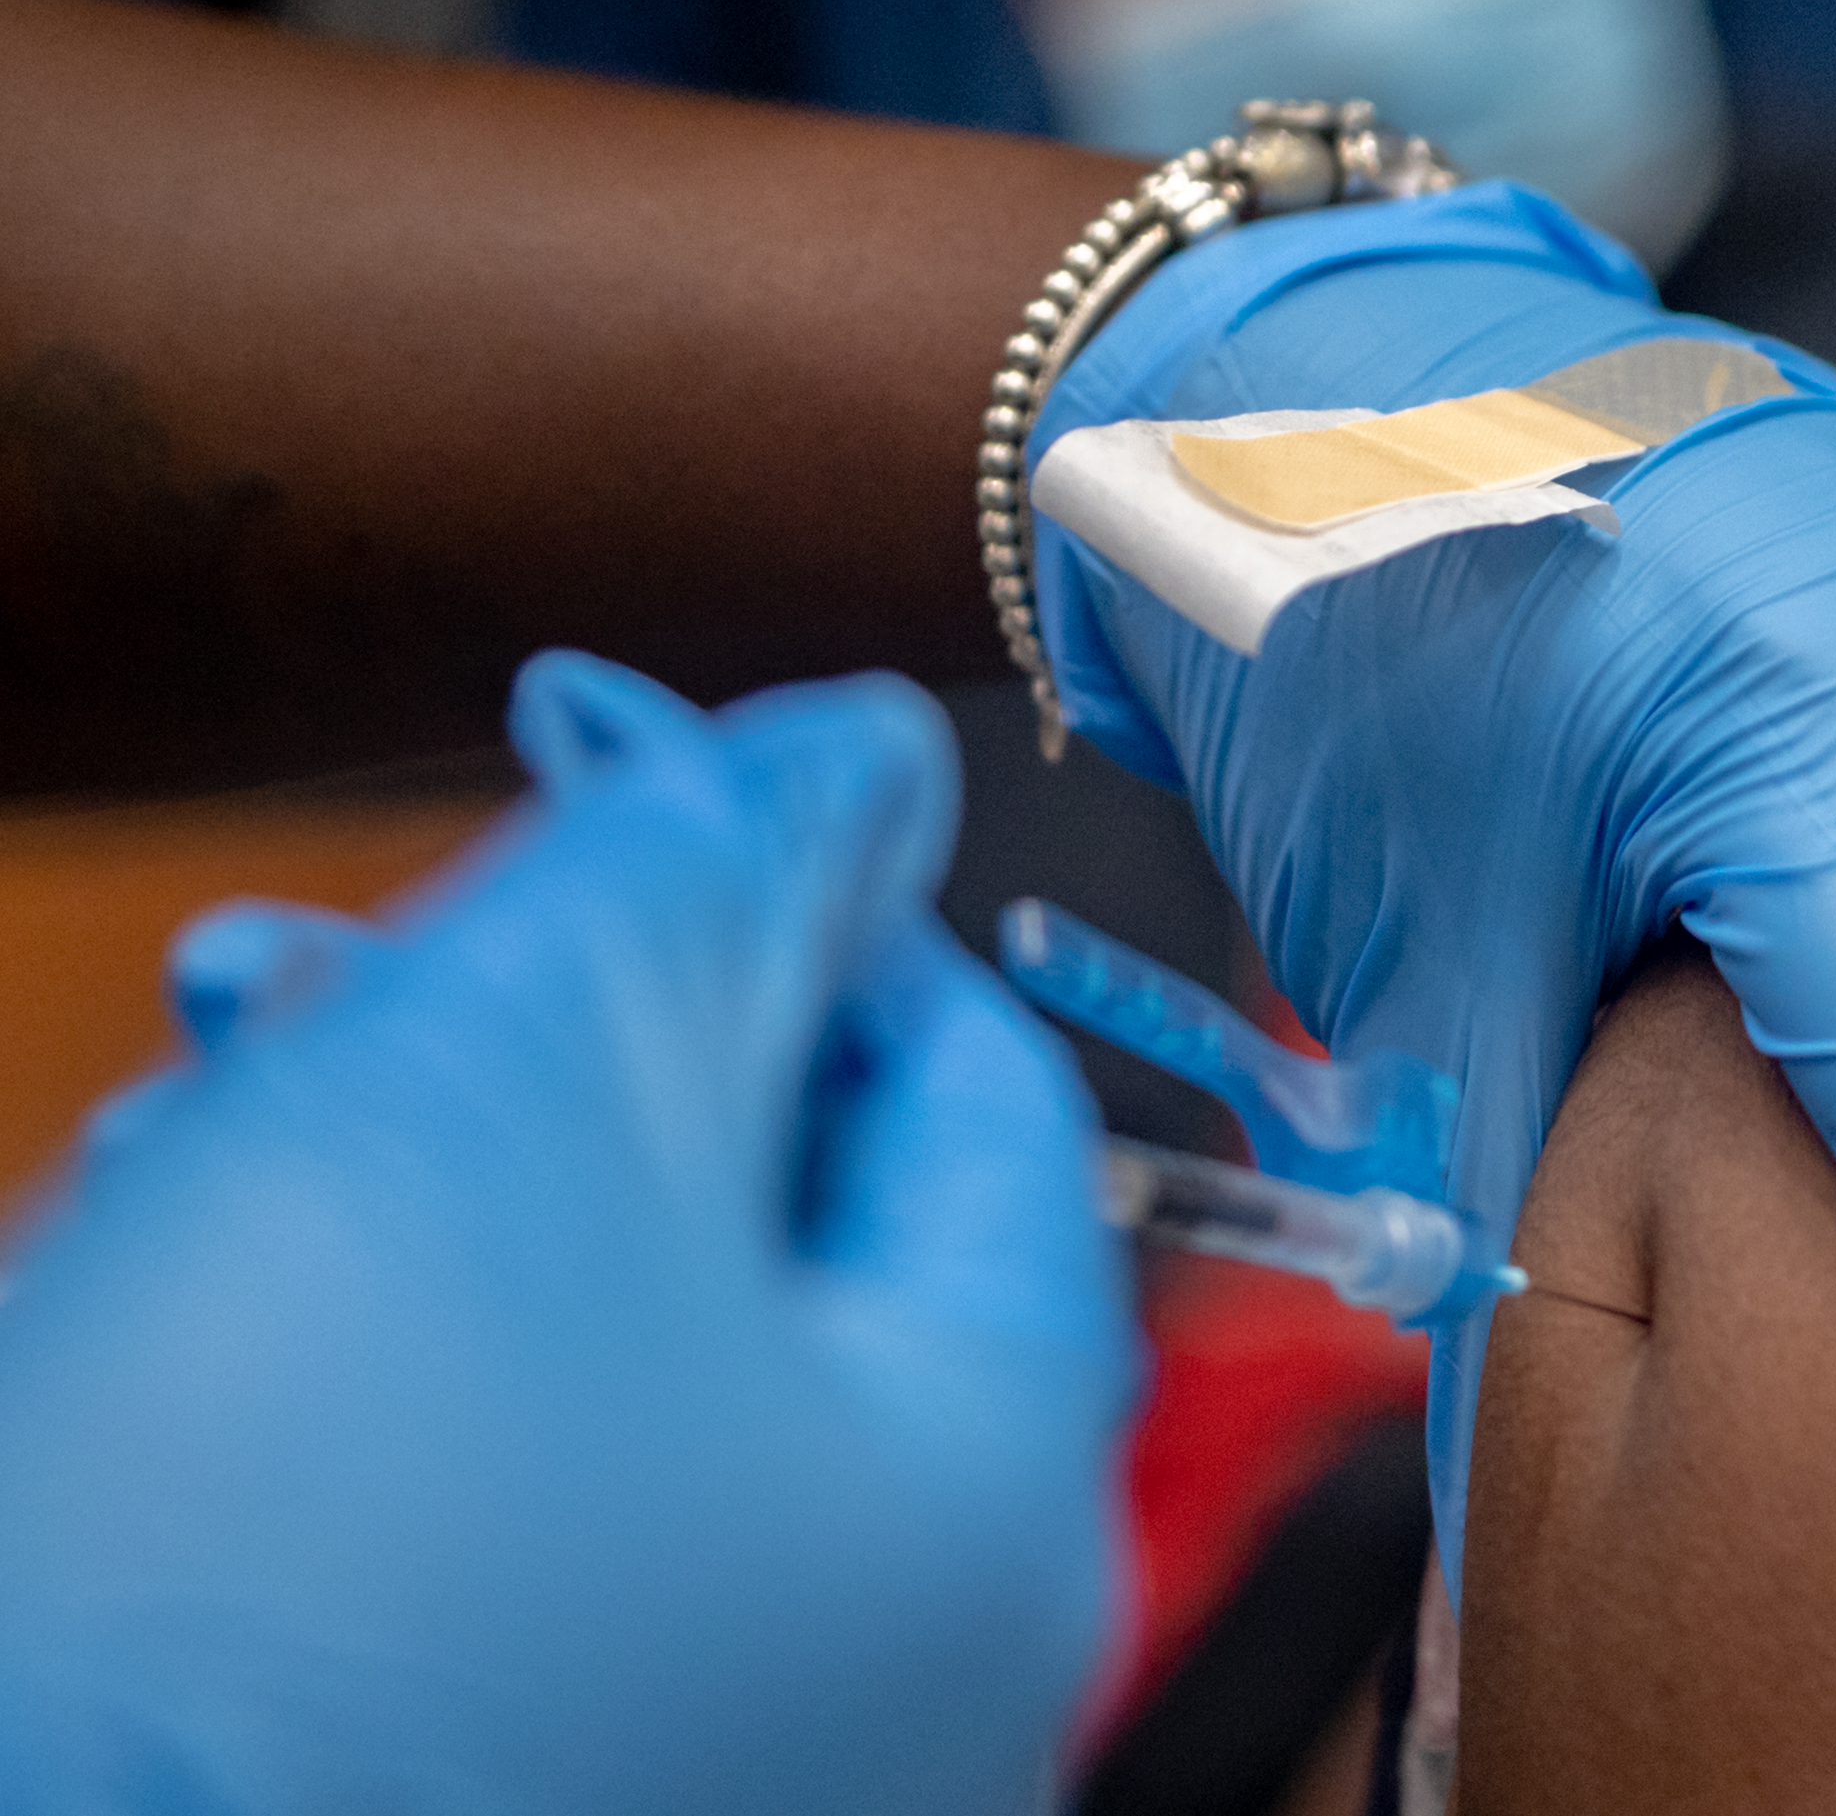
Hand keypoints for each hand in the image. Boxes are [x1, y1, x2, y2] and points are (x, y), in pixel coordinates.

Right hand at [0, 656, 1135, 1815]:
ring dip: (415, 1179)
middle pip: (778, 1224)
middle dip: (543, 1038)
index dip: (790, 889)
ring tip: (202, 1103)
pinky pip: (516, 1524)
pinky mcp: (536, 1792)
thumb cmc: (243, 1551)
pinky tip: (194, 1271)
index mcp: (1003, 1498)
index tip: (622, 767)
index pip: (973, 1091)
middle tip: (329, 951)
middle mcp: (918, 1670)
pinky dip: (379, 1372)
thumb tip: (860, 761)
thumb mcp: (519, 1077)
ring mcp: (732, 1759)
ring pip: (612, 1360)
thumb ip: (728, 872)